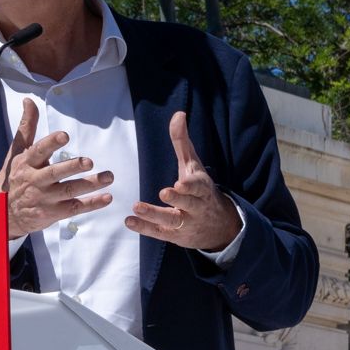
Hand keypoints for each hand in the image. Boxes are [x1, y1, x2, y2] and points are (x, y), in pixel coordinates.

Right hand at [0, 97, 112, 238]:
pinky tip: (107, 197)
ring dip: (89, 185)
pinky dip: (91, 204)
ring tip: (107, 177)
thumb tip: (29, 100)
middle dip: (71, 168)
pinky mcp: (53, 214)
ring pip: (68, 191)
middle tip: (89, 162)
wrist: (4, 213)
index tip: (64, 135)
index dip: (51, 143)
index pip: (38, 151)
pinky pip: (74, 208)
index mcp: (27, 163)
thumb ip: (27, 127)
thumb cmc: (15, 177)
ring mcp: (44, 199)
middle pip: (54, 174)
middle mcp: (35, 181)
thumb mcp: (16, 152)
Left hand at [125, 111, 241, 251]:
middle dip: (178, 199)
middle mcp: (195, 207)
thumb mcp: (193, 165)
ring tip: (137, 207)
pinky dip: (145, 228)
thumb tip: (178, 114)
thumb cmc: (200, 189)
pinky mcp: (174, 236)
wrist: (219, 226)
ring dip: (154, 214)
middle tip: (165, 192)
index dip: (190, 186)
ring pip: (171, 220)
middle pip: (187, 204)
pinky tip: (129, 221)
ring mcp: (185, 223)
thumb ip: (183, 141)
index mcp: (201, 188)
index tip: (181, 183)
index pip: (198, 186)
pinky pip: (159, 232)